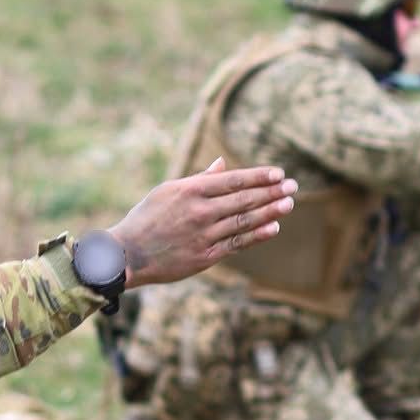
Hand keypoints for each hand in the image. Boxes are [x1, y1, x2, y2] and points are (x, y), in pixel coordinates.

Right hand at [108, 158, 296, 286]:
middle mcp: (199, 211)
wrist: (127, 254)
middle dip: (271, 191)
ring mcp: (204, 235)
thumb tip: (222, 164)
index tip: (278, 173)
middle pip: (244, 199)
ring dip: (270, 211)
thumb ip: (198, 179)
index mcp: (190, 191)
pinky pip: (237, 243)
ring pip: (244, 221)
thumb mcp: (167, 191)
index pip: (233, 180)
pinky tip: (273, 228)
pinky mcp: (205, 256)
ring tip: (289, 204)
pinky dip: (256, 235)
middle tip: (292, 186)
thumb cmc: (145, 219)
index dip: (258, 176)